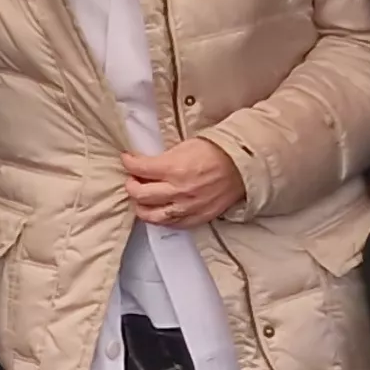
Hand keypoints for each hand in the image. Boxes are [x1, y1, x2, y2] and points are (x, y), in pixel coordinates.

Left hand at [120, 138, 242, 229]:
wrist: (242, 167)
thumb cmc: (216, 152)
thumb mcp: (186, 145)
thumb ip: (164, 158)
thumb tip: (146, 164)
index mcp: (174, 168)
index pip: (139, 168)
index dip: (128, 162)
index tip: (127, 159)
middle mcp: (178, 190)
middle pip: (139, 194)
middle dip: (131, 185)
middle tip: (133, 180)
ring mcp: (186, 207)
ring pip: (150, 215)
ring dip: (140, 206)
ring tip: (141, 199)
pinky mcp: (196, 218)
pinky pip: (170, 224)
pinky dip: (159, 218)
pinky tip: (157, 210)